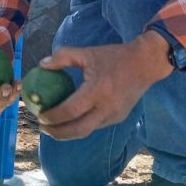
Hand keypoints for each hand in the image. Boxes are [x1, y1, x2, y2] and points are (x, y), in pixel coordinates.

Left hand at [35, 31, 173, 139]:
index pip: (71, 110)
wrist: (146, 64)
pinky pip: (95, 126)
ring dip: (68, 133)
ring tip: (52, 127)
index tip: (40, 114)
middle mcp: (107, 107)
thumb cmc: (114, 57)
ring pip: (87, 131)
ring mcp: (114, 115)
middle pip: (78, 130)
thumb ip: (63, 56)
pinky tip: (69, 121)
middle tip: (42, 127)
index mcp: (98, 90)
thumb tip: (42, 65)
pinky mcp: (118, 117)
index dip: (53, 116)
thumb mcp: (87, 52)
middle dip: (57, 132)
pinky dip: (80, 127)